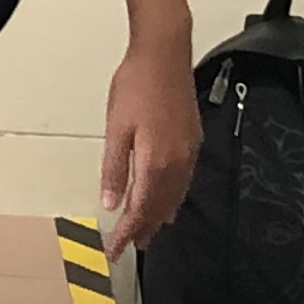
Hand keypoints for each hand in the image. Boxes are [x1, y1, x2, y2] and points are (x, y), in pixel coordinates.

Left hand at [93, 32, 197, 261]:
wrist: (165, 53)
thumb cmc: (137, 84)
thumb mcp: (117, 128)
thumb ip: (115, 169)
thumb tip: (111, 203)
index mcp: (156, 162)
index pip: (140, 210)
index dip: (127, 233)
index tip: (115, 249)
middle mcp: (177, 163)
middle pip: (160, 208)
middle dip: (144, 229)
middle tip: (130, 246)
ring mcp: (188, 152)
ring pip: (174, 197)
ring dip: (159, 216)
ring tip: (148, 230)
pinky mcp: (192, 140)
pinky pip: (183, 181)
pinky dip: (172, 197)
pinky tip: (167, 197)